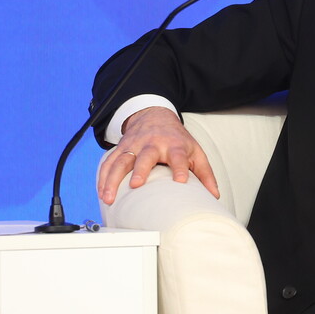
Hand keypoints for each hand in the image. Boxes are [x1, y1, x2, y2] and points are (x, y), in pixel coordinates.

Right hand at [97, 106, 218, 204]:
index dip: (180, 168)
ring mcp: (134, 145)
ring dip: (112, 179)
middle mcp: (153, 144)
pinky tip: (100, 192)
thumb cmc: (177, 139)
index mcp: (174, 145)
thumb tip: (214, 195)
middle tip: (135, 185)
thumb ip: (204, 173)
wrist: (155, 115)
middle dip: (140, 170)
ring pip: (121, 160)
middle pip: (146, 156)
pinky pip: (109, 162)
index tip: (181, 181)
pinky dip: (102, 176)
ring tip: (108, 198)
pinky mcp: (121, 148)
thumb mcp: (195, 151)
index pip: (178, 156)